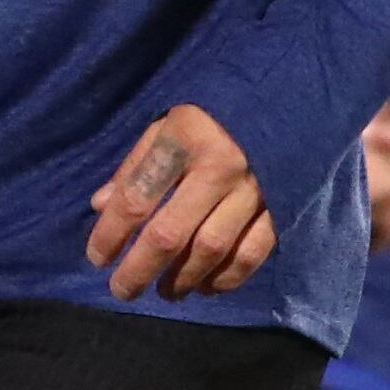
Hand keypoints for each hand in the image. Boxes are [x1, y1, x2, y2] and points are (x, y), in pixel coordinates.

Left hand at [88, 104, 275, 301]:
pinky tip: (207, 287)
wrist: (292, 98)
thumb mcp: (169, 121)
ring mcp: (254, 191)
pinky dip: (226, 278)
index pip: (137, 196)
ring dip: (182, 280)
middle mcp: (219, 168)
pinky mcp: (283, 207)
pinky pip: (251, 254)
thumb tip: (101, 206)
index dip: (110, 233)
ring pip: (211, 251)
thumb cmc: (218, 110)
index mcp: (185, 139)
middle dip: (139, 269)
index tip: (97, 257)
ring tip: (165, 291)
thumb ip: (136, 163)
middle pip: (170, 234)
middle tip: (121, 290)